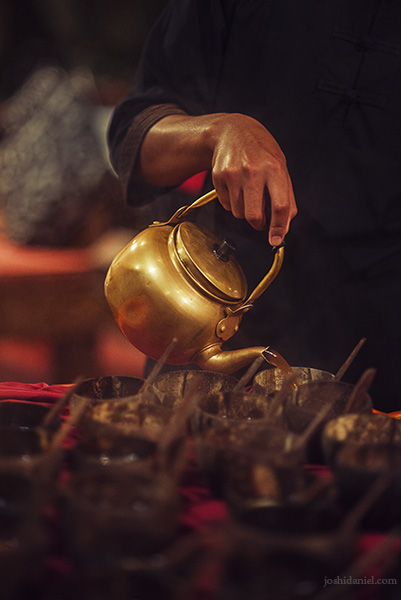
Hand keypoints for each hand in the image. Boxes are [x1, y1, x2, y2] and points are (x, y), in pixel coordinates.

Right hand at [209, 113, 296, 244]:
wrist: (233, 130)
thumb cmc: (261, 150)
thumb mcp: (281, 167)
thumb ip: (287, 197)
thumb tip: (285, 226)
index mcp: (275, 169)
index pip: (280, 206)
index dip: (279, 228)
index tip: (276, 240)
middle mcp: (254, 171)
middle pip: (254, 215)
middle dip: (258, 224)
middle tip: (260, 221)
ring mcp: (233, 173)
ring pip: (238, 213)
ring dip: (244, 211)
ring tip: (247, 194)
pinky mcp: (218, 176)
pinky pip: (226, 205)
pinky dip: (232, 202)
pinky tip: (236, 186)